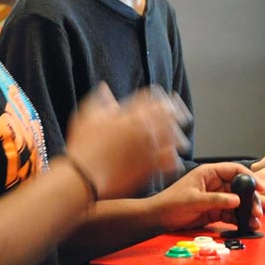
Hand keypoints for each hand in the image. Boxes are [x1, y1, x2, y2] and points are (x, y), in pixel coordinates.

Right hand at [63, 85, 189, 201]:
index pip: (152, 99)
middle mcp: (144, 129)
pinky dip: (174, 159)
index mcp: (130, 115)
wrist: (84, 176)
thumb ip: (99, 101)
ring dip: (178, 136)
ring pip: (175, 137)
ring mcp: (150, 148)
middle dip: (177, 113)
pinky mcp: (151, 167)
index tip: (166, 98)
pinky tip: (173, 159)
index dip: (161, 96)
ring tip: (180, 139)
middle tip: (181, 115)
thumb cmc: (82, 147)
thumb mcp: (87, 118)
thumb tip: (104, 88)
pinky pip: (171, 161)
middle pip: (170, 115)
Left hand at [151, 162, 256, 232]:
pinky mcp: (215, 211)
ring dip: (247, 211)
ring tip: (254, 220)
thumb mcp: (194, 200)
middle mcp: (215, 184)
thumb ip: (216, 200)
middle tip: (257, 209)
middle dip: (250, 199)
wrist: (160, 218)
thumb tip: (236, 200)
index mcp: (209, 173)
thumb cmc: (170, 202)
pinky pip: (232, 214)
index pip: (234, 170)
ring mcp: (216, 198)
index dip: (249, 177)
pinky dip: (240, 219)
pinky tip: (247, 224)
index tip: (259, 187)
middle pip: (240, 188)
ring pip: (238, 203)